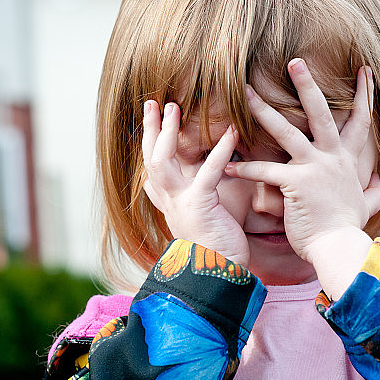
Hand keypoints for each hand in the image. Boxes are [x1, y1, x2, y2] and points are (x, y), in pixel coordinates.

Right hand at [142, 100, 249, 265]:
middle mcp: (168, 202)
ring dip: (166, 132)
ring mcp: (179, 204)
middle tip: (153, 103)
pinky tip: (231, 131)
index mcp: (169, 205)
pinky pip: (208, 171)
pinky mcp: (198, 206)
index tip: (150, 123)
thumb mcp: (201, 217)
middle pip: (150, 158)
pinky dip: (219, 150)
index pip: (152, 169)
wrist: (220, 277)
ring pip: (162, 160)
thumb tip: (192, 178)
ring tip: (173, 107)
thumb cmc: (219, 249)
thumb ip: (195, 196)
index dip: (149, 145)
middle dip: (150, 129)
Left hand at [224, 59, 379, 265]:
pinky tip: (228, 166)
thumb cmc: (348, 228)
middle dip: (307, 85)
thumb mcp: (367, 206)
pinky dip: (245, 168)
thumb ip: (373, 192)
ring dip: (264, 110)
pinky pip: (266, 171)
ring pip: (286, 131)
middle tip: (294, 61)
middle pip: (320, 113)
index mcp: (346, 161)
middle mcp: (331, 158)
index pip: (360, 122)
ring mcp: (314, 168)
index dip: (364, 96)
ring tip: (245, 93)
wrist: (339, 247)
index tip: (365, 70)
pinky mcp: (296, 184)